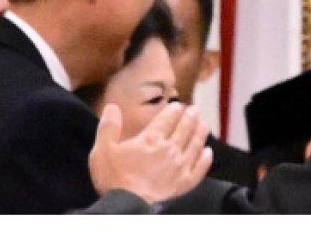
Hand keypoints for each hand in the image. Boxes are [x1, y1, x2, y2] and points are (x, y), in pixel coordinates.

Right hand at [89, 102, 212, 203]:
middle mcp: (169, 150)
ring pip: (195, 145)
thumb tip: (112, 108)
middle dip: (190, 117)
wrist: (127, 205)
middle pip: (184, 129)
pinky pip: (199, 170)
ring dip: (200, 133)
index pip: (166, 119)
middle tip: (195, 109)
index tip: (178, 105)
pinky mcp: (183, 184)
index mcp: (150, 140)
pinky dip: (205, 160)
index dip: (174, 110)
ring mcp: (179, 167)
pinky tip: (208, 153)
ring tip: (204, 124)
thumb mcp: (103, 149)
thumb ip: (109, 127)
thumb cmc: (114, 178)